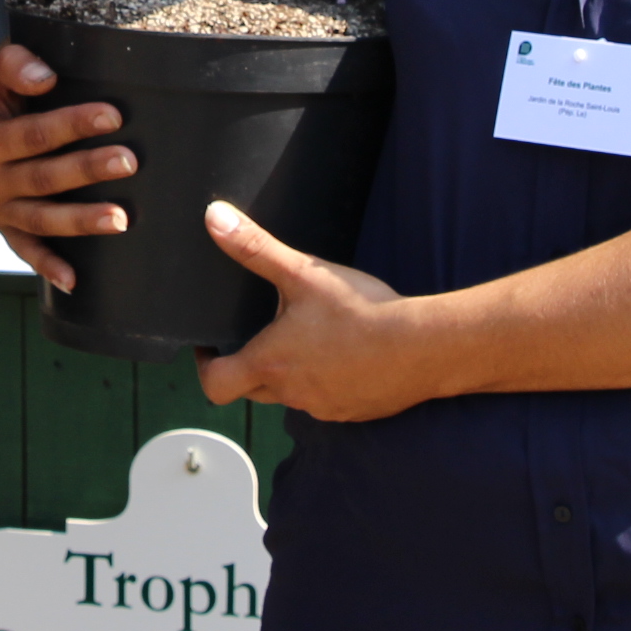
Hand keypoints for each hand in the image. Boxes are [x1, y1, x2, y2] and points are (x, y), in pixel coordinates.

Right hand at [0, 43, 132, 287]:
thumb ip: (14, 64)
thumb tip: (45, 77)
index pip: (34, 134)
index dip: (73, 124)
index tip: (113, 116)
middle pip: (43, 179)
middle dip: (87, 170)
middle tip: (130, 162)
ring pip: (41, 219)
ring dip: (81, 221)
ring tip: (121, 219)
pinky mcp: (3, 226)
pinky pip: (25, 250)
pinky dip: (47, 267)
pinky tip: (74, 281)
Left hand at [191, 202, 432, 422]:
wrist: (423, 346)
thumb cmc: (361, 310)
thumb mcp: (303, 273)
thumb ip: (255, 247)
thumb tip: (214, 218)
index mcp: (270, 363)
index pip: (215, 385)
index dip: (207, 366)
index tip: (210, 348)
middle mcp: (291, 394)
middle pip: (250, 390)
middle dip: (247, 366)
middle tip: (258, 337)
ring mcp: (323, 407)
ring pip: (291, 395)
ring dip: (289, 374)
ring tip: (306, 339)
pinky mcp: (352, 412)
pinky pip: (326, 401)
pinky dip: (325, 382)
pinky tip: (343, 355)